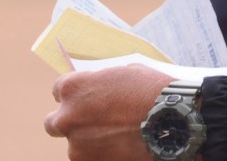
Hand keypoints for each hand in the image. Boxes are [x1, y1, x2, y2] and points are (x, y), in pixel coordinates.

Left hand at [44, 64, 173, 160]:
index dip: (75, 95)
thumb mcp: (125, 73)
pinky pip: (90, 159)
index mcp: (74, 88)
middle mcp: (68, 117)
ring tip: (116, 138)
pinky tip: (120, 148)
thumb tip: (101, 90)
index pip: (58, 91)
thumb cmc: (152, 91)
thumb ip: (104, 83)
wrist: (173, 122)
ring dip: (88, 142)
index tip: (86, 99)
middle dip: (70, 122)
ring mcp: (78, 146)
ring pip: (75, 146)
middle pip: (53, 123)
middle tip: (91, 122)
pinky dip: (101, 155)